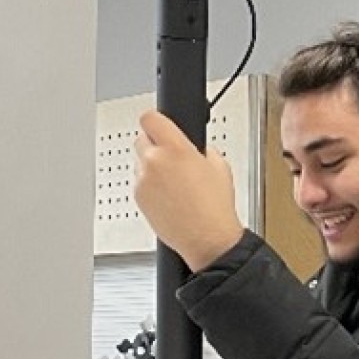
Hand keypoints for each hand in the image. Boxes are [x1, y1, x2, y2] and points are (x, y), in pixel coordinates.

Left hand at [134, 109, 244, 271]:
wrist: (208, 240)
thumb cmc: (215, 209)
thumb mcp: (220, 166)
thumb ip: (201, 148)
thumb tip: (193, 147)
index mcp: (176, 148)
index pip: (150, 118)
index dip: (156, 121)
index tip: (161, 126)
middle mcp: (154, 161)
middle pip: (141, 138)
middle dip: (155, 146)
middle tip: (171, 159)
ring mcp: (143, 180)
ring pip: (140, 162)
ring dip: (151, 167)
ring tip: (174, 184)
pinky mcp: (138, 197)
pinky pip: (139, 182)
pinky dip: (150, 186)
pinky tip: (168, 197)